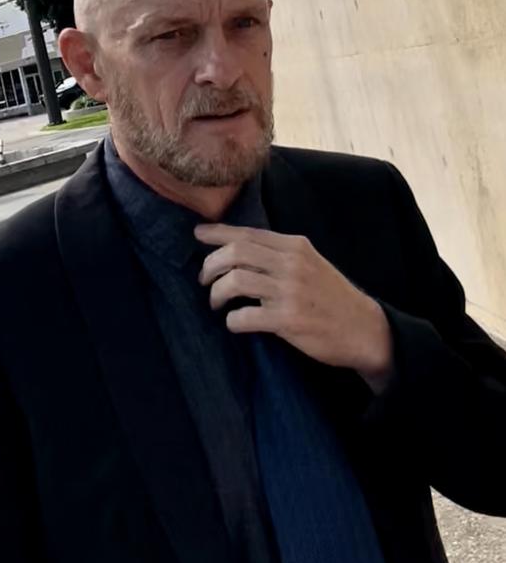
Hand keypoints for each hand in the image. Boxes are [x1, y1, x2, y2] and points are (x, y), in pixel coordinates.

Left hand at [195, 224, 393, 391]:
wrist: (364, 329)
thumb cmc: (332, 297)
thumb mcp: (311, 264)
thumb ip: (280, 254)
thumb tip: (238, 250)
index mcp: (295, 246)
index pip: (247, 233)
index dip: (217, 233)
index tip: (198, 234)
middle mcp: (292, 264)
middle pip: (235, 253)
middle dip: (210, 265)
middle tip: (204, 280)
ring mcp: (290, 292)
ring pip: (235, 281)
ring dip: (217, 293)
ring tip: (216, 303)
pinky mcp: (288, 320)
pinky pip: (244, 317)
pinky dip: (232, 321)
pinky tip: (235, 323)